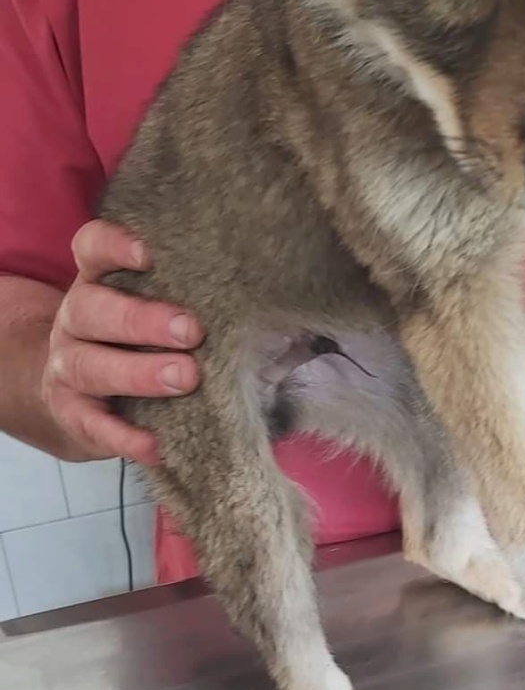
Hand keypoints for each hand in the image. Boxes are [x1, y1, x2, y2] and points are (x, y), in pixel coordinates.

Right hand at [42, 220, 202, 464]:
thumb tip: (292, 324)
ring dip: (138, 373)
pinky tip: (155, 444)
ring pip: (89, 365)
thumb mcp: (160, 312)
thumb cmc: (140, 342)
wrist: (80, 393)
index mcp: (98, 282)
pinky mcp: (70, 414)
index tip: (150, 253)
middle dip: (143, 319)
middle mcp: (75, 319)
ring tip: (185, 378)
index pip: (92, 248)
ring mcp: (67, 367)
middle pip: (93, 309)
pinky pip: (92, 426)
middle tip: (192, 331)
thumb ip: (203, 305)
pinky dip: (123, 436)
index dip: (114, 245)